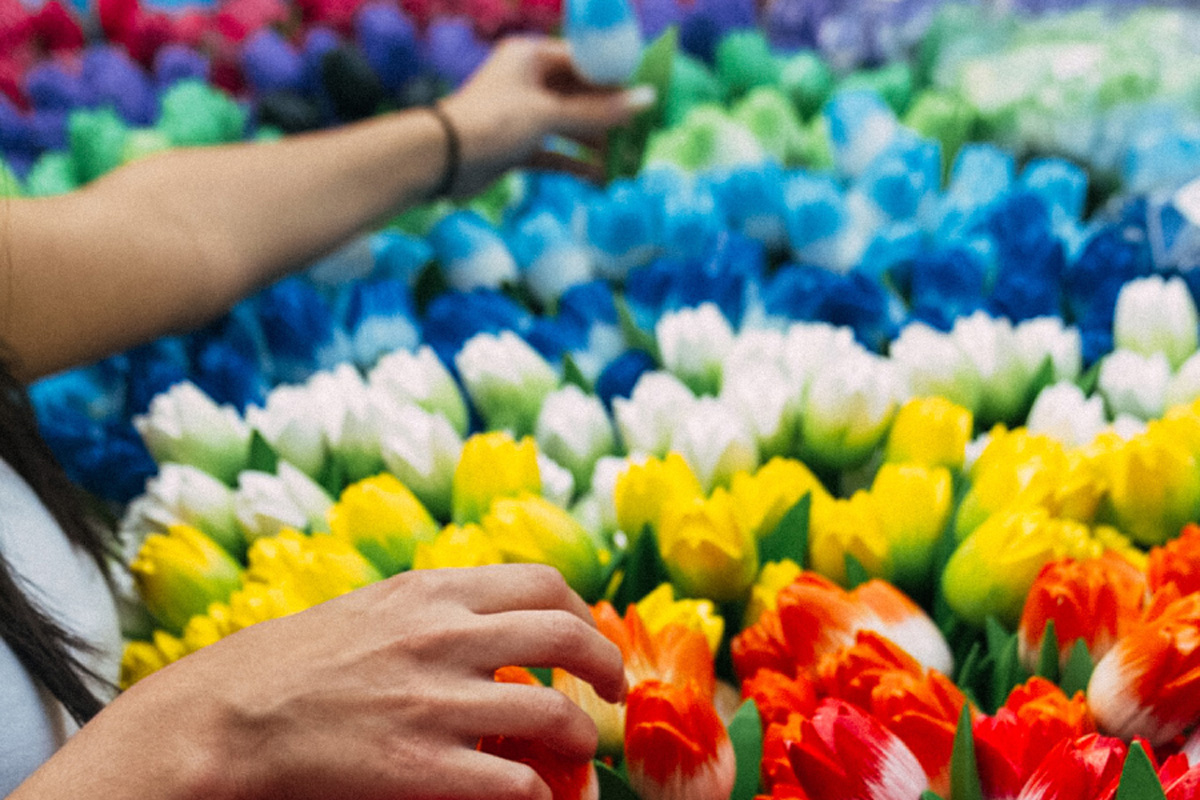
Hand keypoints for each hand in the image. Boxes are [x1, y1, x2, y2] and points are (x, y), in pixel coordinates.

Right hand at [36, 564, 624, 799]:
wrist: (227, 716)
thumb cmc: (294, 662)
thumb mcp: (371, 607)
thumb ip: (436, 608)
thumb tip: (493, 616)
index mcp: (432, 593)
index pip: (540, 583)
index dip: (582, 611)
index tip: (588, 637)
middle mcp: (443, 638)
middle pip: (565, 637)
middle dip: (605, 666)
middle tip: (612, 693)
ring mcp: (435, 702)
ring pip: (552, 714)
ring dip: (581, 738)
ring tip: (580, 753)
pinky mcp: (419, 766)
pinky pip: (514, 784)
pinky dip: (540, 795)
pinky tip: (537, 798)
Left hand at [439, 37, 654, 195]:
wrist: (441, 160)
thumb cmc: (493, 123)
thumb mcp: (549, 114)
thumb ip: (599, 111)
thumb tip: (649, 99)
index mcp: (532, 57)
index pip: (584, 62)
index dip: (616, 80)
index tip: (646, 96)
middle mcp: (527, 82)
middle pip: (580, 96)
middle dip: (609, 117)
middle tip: (642, 134)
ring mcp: (522, 116)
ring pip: (568, 126)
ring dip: (595, 144)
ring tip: (626, 161)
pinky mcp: (516, 147)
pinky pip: (554, 152)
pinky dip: (574, 164)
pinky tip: (600, 178)